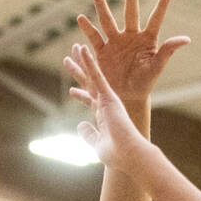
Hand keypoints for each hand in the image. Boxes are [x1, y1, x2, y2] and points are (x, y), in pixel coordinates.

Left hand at [65, 44, 151, 170]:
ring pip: (92, 75)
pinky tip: (83, 49)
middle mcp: (105, 104)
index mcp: (103, 115)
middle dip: (80, 70)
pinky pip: (97, 75)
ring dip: (83, 61)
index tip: (72, 88)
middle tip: (72, 57)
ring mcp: (107, 98)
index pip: (89, 100)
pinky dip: (90, 62)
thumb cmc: (115, 154)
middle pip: (89, 83)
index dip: (80, 93)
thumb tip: (79, 125)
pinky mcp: (108, 96)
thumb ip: (88, 133)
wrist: (128, 153)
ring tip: (75, 47)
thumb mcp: (97, 143)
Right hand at [77, 0, 188, 108]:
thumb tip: (185, 39)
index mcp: (147, 38)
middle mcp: (131, 36)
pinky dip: (87, 29)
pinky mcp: (102, 52)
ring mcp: (115, 42)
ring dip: (102, 7)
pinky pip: (94, 38)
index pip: (156, 17)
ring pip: (108, 21)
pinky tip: (81, 18)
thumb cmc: (144, 83)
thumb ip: (168, 51)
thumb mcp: (156, 68)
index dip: (162, 4)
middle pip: (130, 12)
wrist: (126, 98)